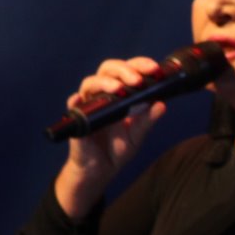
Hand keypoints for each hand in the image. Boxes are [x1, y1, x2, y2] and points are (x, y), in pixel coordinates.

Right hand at [54, 57, 167, 218]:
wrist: (101, 170)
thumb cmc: (118, 149)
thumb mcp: (137, 135)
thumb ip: (148, 120)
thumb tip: (161, 105)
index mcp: (121, 93)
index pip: (129, 69)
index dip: (140, 65)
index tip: (155, 70)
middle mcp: (103, 94)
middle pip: (108, 69)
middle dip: (124, 70)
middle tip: (137, 81)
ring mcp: (89, 104)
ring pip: (91, 82)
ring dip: (105, 82)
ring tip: (119, 89)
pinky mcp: (78, 118)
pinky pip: (73, 105)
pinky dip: (76, 100)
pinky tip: (81, 99)